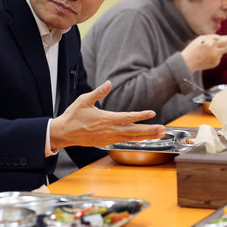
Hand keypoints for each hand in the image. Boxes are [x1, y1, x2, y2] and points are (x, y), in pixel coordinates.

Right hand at [50, 81, 165, 148]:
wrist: (63, 133)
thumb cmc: (73, 115)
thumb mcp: (84, 100)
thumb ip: (98, 92)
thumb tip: (109, 83)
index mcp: (105, 119)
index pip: (127, 118)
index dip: (141, 116)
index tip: (152, 113)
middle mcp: (109, 130)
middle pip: (133, 132)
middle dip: (149, 131)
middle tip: (163, 130)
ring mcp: (108, 138)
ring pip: (130, 138)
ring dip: (145, 136)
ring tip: (158, 134)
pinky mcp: (105, 143)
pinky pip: (124, 141)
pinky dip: (135, 140)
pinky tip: (142, 138)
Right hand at [181, 34, 226, 72]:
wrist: (188, 62)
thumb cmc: (193, 48)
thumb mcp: (200, 38)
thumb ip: (213, 36)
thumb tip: (223, 37)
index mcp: (210, 44)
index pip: (225, 40)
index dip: (226, 38)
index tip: (225, 37)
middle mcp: (214, 52)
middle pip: (226, 47)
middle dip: (224, 44)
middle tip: (220, 43)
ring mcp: (215, 59)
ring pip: (222, 52)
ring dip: (218, 50)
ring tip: (209, 51)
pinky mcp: (215, 64)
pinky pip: (218, 58)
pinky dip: (215, 56)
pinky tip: (206, 57)